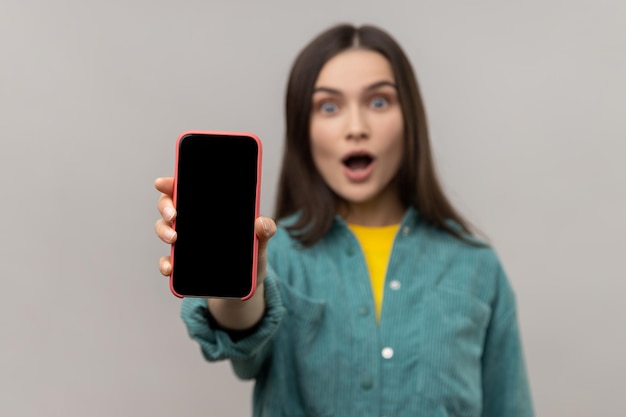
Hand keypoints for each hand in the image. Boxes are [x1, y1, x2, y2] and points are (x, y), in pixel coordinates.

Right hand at [153, 177, 275, 285]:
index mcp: (209, 209)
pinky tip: (170, 268)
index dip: (172, 184)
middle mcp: (192, 222)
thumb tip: (262, 223)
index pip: (186, 190)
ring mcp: (185, 243)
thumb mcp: (261, 242)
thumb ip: (265, 231)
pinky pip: (168, 261)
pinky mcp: (183, 265)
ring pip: (164, 230)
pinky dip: (166, 264)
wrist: (247, 284)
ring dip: (164, 232)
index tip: (162, 183)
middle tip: (173, 215)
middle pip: (169, 206)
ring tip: (174, 238)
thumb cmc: (252, 256)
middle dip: (165, 207)